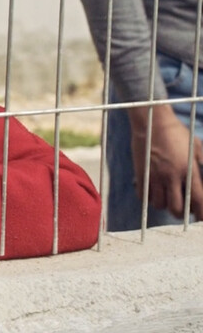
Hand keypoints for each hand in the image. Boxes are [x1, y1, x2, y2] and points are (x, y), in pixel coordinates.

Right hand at [129, 105, 202, 219]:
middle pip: (176, 209)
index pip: (197, 200)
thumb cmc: (177, 132)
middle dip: (182, 213)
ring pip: (159, 205)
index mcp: (187, 170)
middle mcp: (171, 175)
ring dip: (165, 206)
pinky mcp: (140, 173)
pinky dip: (149, 199)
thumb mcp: (196, 147)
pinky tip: (154, 193)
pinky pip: (144, 196)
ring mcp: (154, 175)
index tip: (200, 217)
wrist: (152, 121)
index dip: (200, 213)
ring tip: (168, 200)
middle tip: (183, 209)